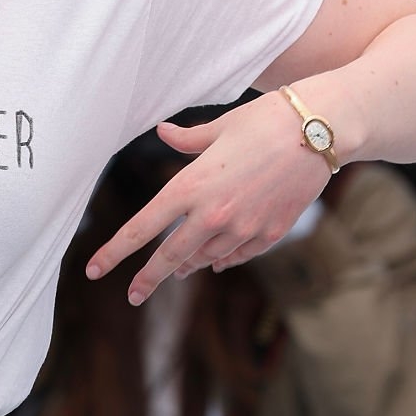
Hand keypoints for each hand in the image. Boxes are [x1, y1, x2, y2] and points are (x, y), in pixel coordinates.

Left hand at [85, 95, 330, 302]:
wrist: (321, 129)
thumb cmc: (266, 119)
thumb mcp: (219, 126)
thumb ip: (186, 139)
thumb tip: (161, 132)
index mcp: (190, 186)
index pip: (142, 228)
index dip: (114, 252)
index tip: (94, 270)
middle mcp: (213, 214)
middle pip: (170, 257)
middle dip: (148, 279)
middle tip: (133, 295)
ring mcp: (244, 227)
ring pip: (205, 258)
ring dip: (188, 265)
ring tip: (176, 271)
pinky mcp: (271, 232)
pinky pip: (238, 254)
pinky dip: (223, 259)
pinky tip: (215, 261)